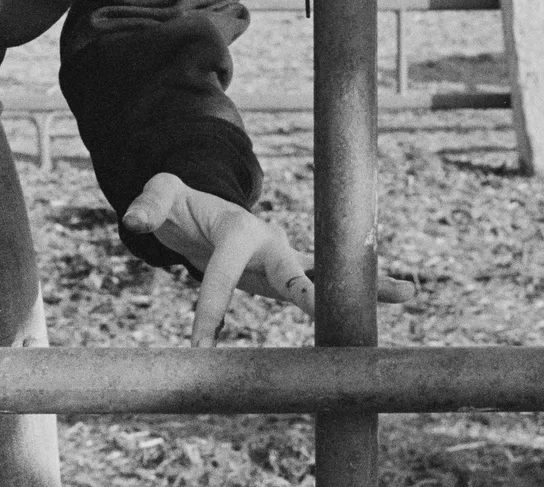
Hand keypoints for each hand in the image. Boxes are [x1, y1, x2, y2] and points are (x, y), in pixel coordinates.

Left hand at [122, 172, 414, 345]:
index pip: (224, 273)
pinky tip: (402, 295)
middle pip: (290, 269)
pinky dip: (360, 294)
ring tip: (407, 293)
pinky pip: (322, 287)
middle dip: (304, 290)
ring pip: (324, 276)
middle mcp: (269, 242)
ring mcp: (283, 258)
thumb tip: (136, 219)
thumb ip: (149, 204)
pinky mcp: (288, 273)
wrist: (202, 206)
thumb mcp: (160, 198)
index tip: (199, 345)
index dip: (211, 307)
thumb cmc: (180, 205)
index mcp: (237, 229)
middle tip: (318, 309)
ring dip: (363, 285)